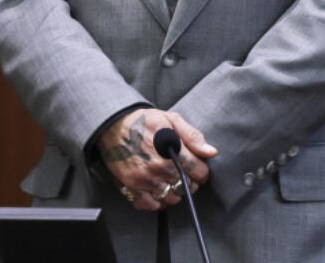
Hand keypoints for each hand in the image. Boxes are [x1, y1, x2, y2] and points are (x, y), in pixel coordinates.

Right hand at [96, 108, 216, 210]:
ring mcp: (144, 179)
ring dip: (174, 192)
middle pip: (186, 187)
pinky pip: (150, 205)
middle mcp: (159, 168)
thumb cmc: (143, 121)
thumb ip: (192, 136)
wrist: (112, 124)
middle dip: (188, 181)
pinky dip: (157, 201)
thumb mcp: (170, 119)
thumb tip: (211, 152)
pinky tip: (156, 190)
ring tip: (169, 180)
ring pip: (171, 198)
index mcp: (171, 150)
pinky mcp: (131, 186)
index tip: (196, 168)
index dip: (201, 171)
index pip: (199, 172)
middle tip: (181, 173)